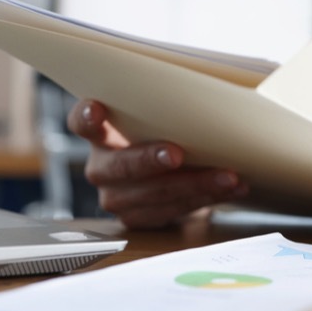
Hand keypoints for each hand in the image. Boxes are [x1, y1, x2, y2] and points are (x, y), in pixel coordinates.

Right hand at [66, 99, 249, 228]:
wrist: (172, 176)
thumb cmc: (166, 136)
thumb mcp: (161, 120)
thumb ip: (166, 110)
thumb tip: (208, 91)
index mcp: (101, 134)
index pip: (81, 122)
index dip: (86, 116)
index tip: (97, 108)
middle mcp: (102, 167)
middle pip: (120, 166)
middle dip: (149, 160)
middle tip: (176, 155)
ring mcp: (117, 197)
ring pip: (152, 194)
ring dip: (194, 184)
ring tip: (227, 176)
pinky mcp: (138, 218)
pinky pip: (172, 211)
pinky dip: (205, 199)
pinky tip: (230, 189)